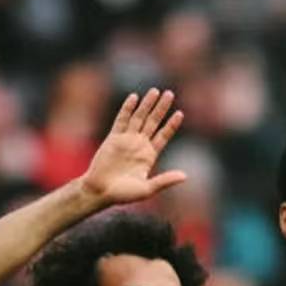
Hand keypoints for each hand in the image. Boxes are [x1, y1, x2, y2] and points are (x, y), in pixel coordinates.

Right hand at [77, 88, 187, 208]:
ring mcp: (126, 140)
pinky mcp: (113, 138)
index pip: (163, 136)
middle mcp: (139, 145)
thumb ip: (165, 181)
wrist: (100, 191)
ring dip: (147, 104)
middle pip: (153, 122)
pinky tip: (134, 97)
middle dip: (161, 108)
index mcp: (149, 156)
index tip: (180, 113)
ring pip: (139, 118)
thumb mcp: (147, 189)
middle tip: (170, 93)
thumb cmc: (123, 194)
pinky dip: (127, 108)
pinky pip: (122, 120)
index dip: (171, 125)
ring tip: (155, 91)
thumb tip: (185, 176)